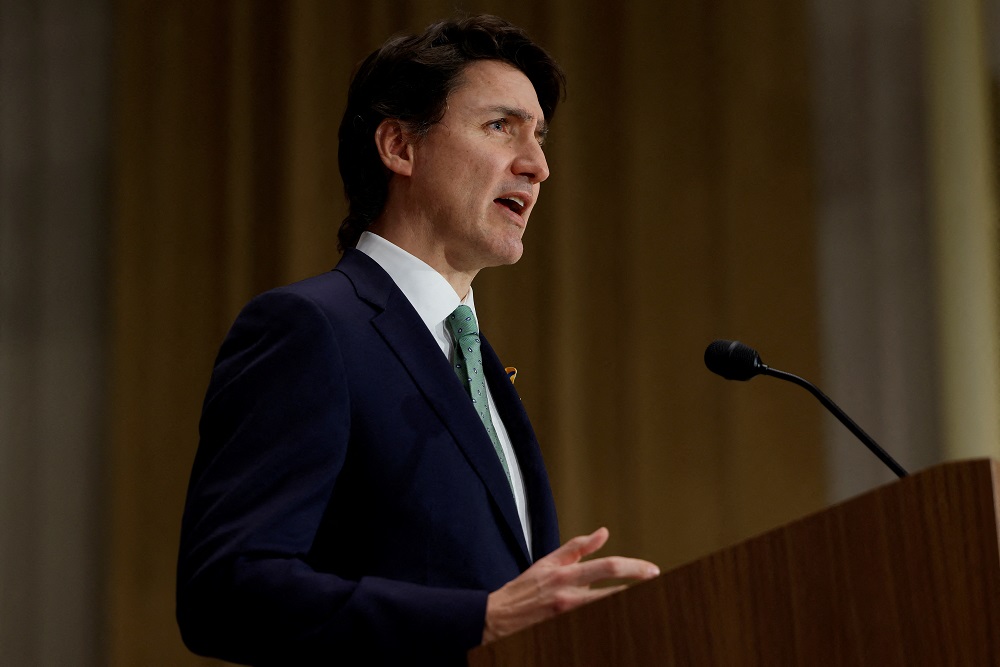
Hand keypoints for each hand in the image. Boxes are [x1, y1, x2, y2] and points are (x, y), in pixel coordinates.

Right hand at [482, 527, 659, 642]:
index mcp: (565, 573)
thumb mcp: (549, 561)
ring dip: (627, 601)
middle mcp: (569, 594)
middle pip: (612, 590)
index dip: (633, 568)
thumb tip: (603, 533)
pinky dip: (610, 613)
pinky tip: (621, 611)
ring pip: (607, 607)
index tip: (651, 570)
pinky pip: (595, 619)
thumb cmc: (525, 587)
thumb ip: (578, 547)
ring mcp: (569, 614)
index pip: (607, 567)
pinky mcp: (566, 626)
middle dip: (638, 586)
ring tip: (646, 598)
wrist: (500, 615)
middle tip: (657, 584)